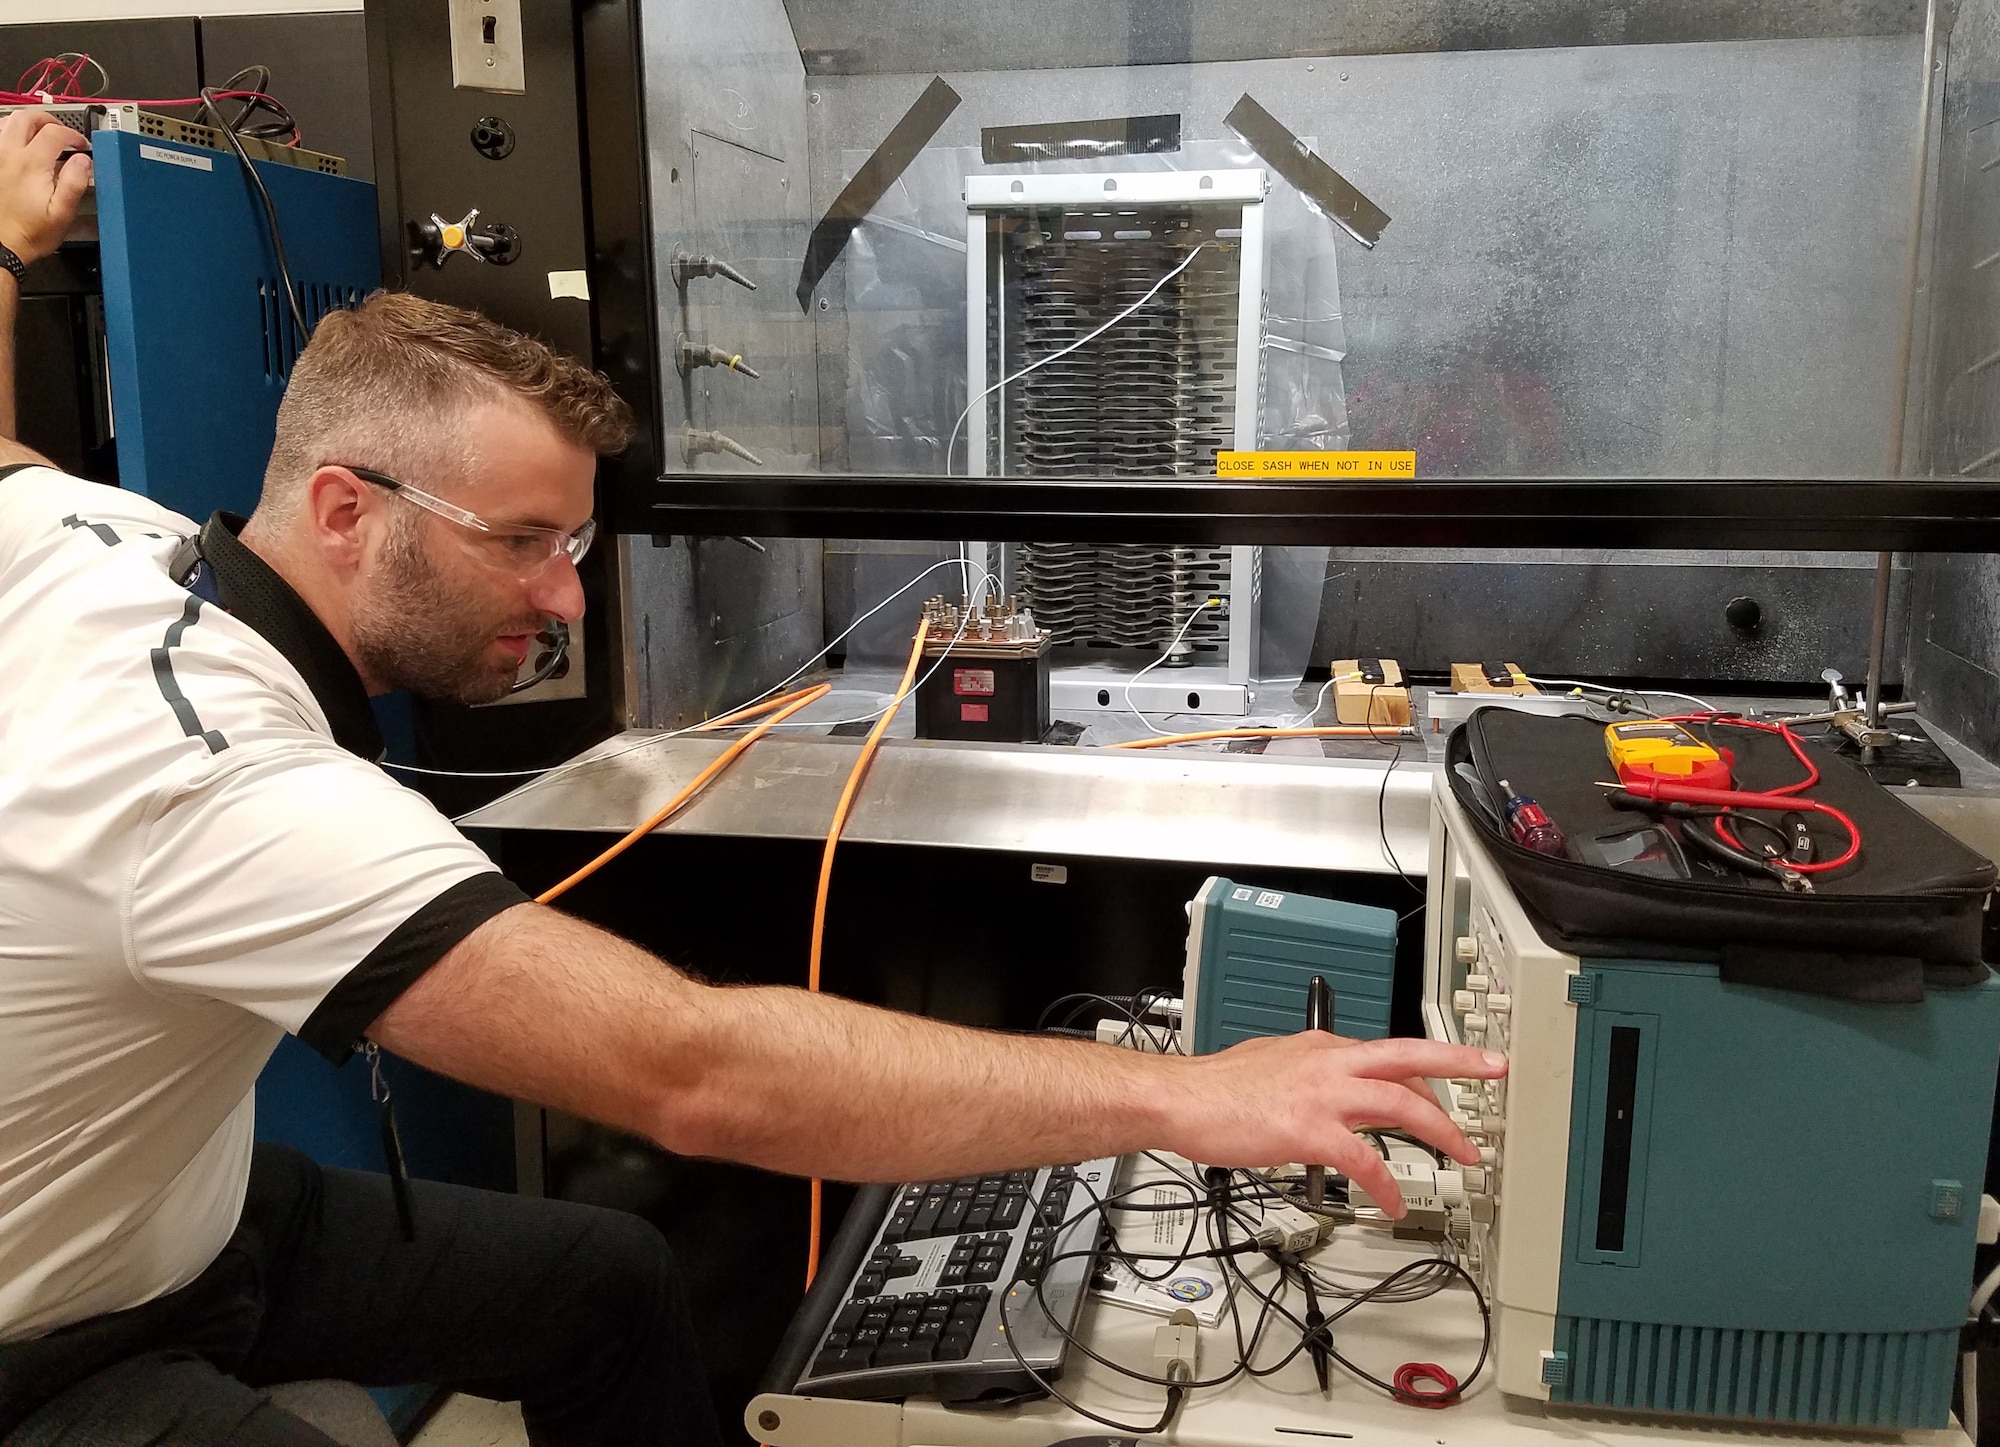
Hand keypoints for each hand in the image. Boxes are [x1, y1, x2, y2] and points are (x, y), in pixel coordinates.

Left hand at [0, 111, 92, 266]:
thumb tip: (84, 160)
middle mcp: (9, 154)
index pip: (55, 133)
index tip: (81, 145)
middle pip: (27, 118)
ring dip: (26, 123)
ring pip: (7, 122)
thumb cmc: (30, 233)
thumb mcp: (62, 213)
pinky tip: (17, 144)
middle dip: (48, 120)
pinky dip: (8, 133)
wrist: (2, 244)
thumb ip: (74, 182)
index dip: (73, 135)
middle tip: (61, 131)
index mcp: (31, 164)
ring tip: (40, 134)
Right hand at [1168, 1032, 1507, 1216]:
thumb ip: (1304, 1071)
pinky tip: (1393, 1204)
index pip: (1389, 1053)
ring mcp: (1323, 1095)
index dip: (1427, 1069)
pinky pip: (1365, 1161)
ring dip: (1441, 1131)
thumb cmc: (1215, 1089)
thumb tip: (1319, 1082)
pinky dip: (1386, 1185)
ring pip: (1401, 1104)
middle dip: (1460, 1064)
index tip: (1447, 1080)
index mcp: (1322, 1048)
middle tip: (1495, 1069)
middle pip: (1410, 1057)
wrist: (1182, 1099)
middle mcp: (1330, 1063)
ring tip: (1463, 1157)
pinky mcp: (1310, 1130)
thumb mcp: (1270, 1062)